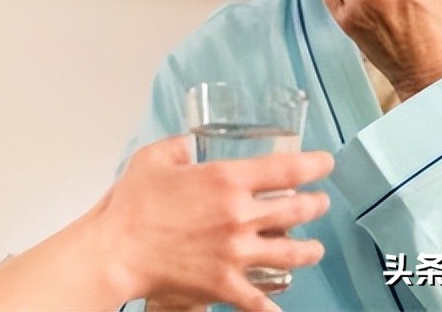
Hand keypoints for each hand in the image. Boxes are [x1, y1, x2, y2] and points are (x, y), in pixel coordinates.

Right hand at [96, 135, 331, 310]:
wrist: (116, 251)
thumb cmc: (131, 207)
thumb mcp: (153, 159)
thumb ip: (177, 147)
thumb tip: (188, 146)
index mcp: (226, 180)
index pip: (286, 169)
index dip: (314, 164)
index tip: (325, 163)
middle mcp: (239, 217)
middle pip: (297, 210)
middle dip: (315, 205)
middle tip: (319, 202)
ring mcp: (235, 254)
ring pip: (292, 253)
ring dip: (309, 250)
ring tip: (314, 248)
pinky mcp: (224, 285)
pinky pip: (261, 301)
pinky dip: (276, 307)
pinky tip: (283, 308)